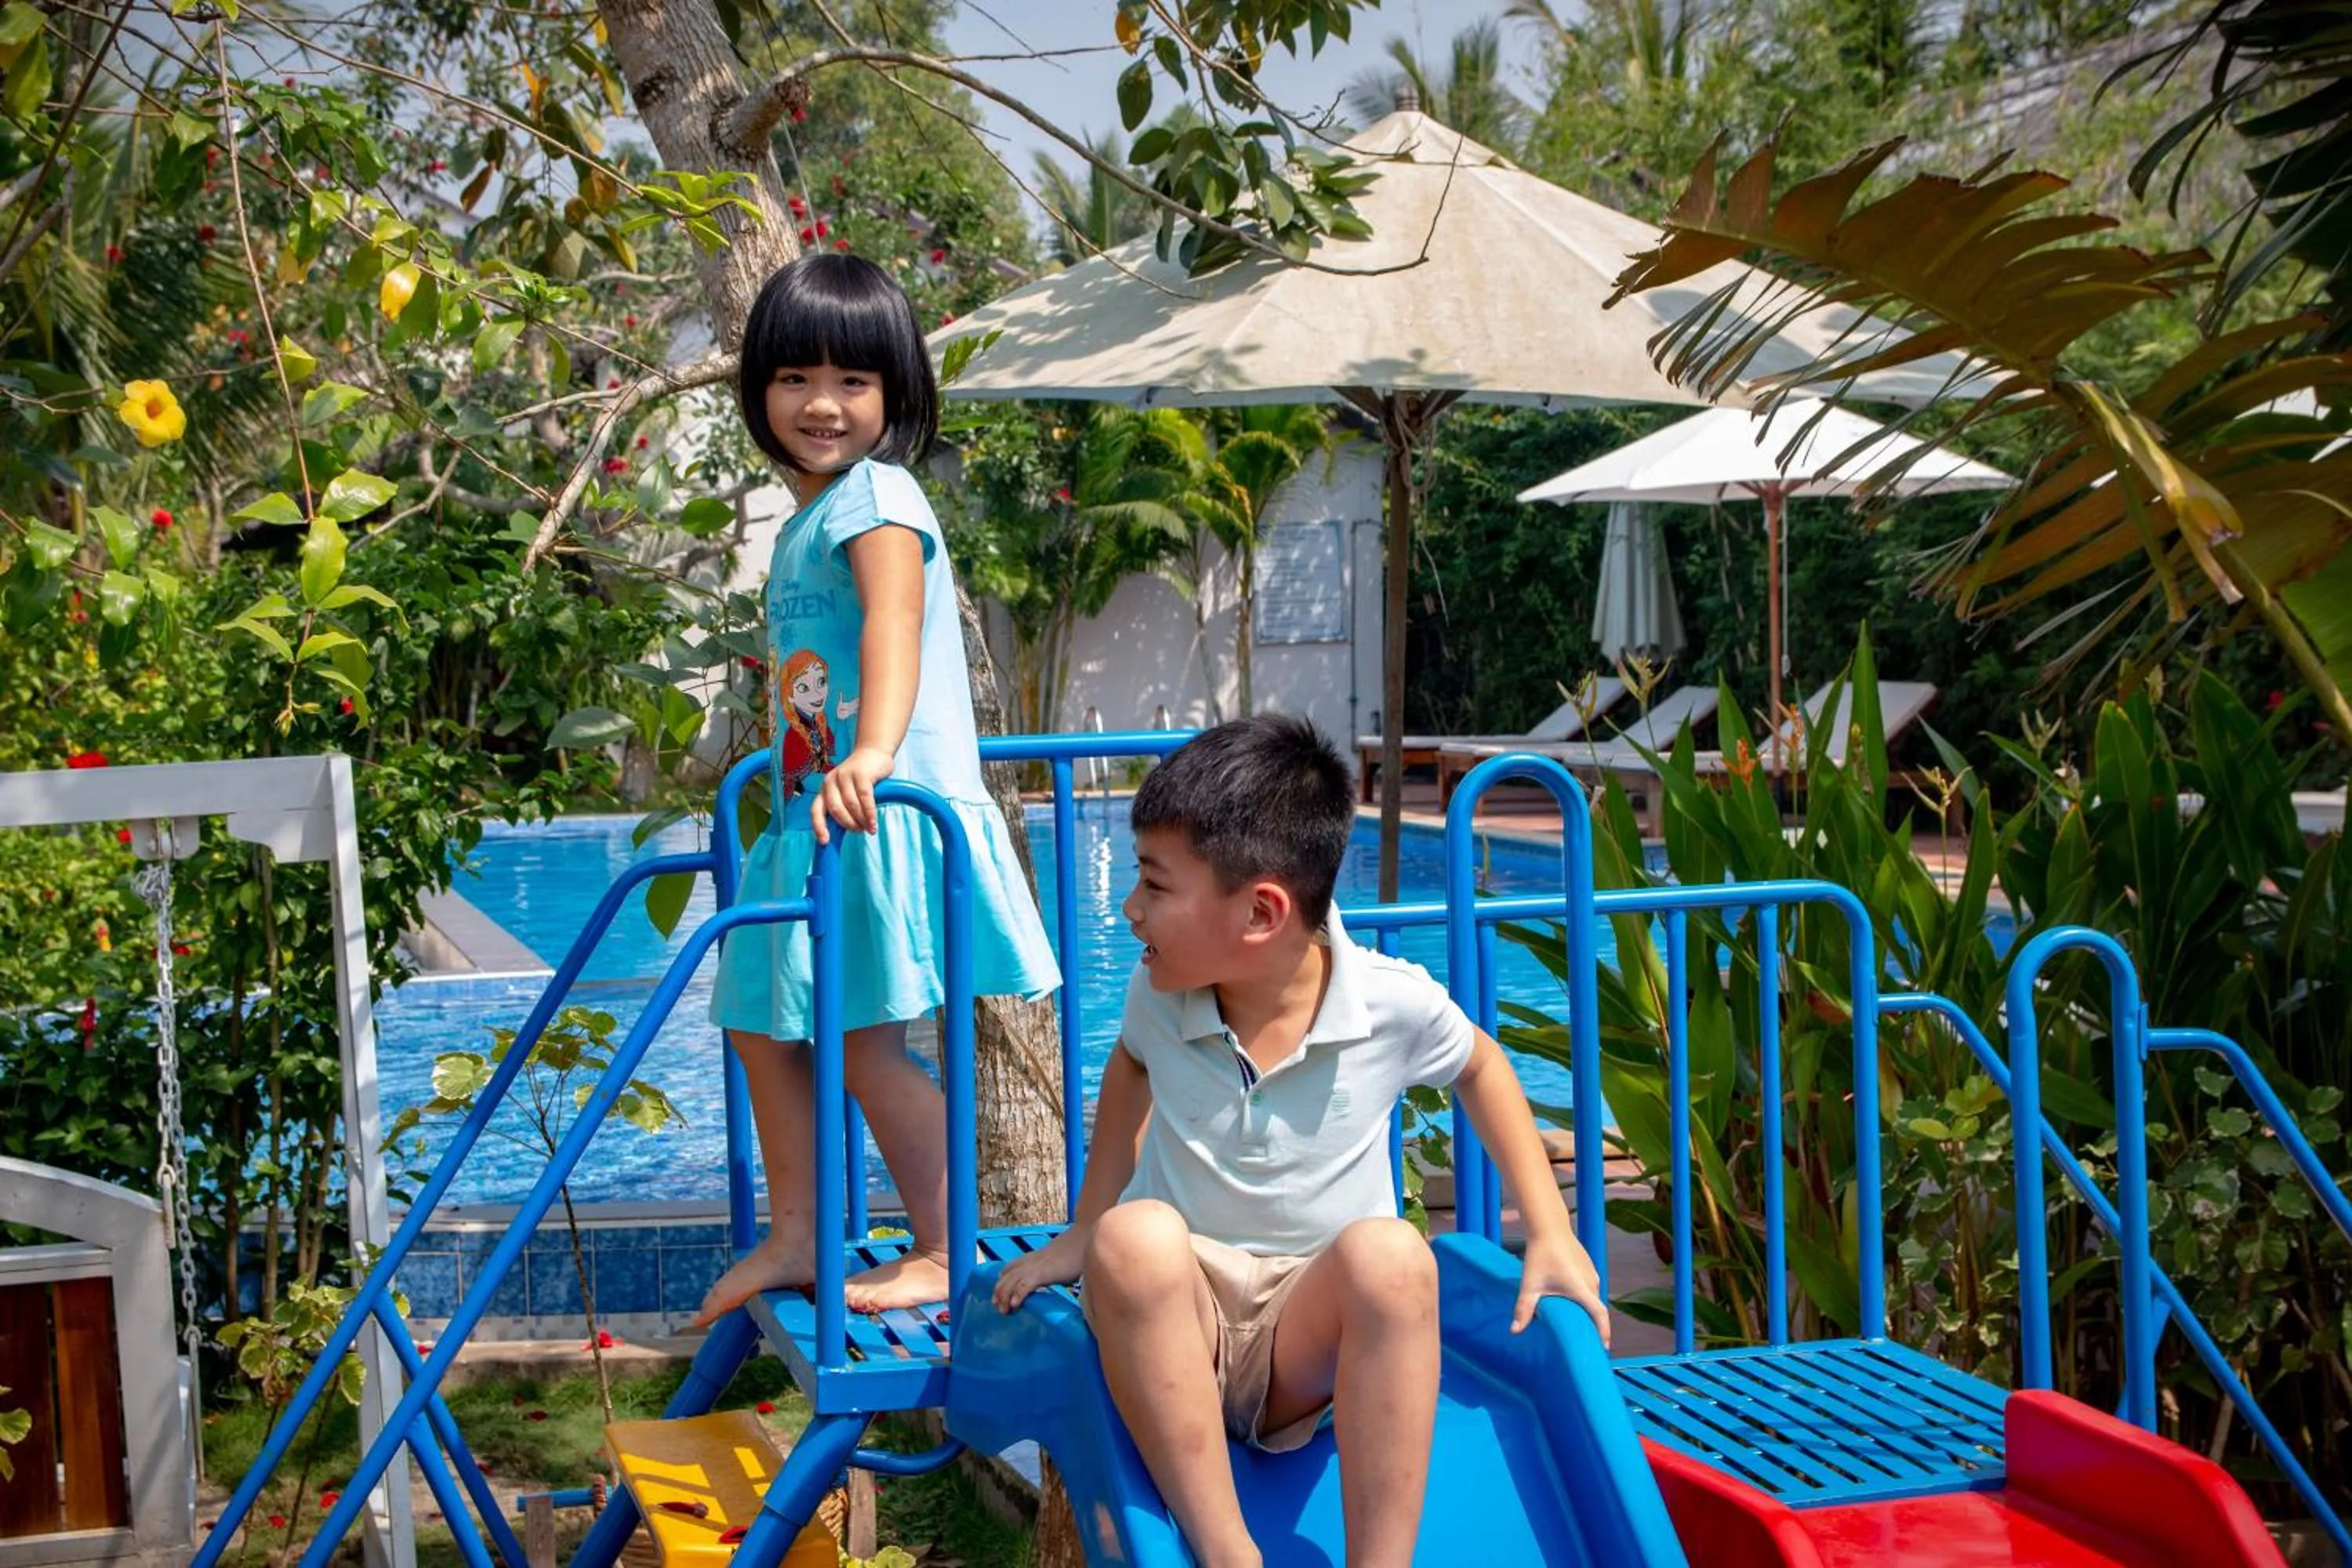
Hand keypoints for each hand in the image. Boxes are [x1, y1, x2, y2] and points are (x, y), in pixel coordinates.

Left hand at [812, 745, 893, 842]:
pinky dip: (869, 813)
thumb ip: (842, 805)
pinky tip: (873, 823)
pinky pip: (865, 798)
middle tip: (858, 831)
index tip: (825, 842)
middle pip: (835, 809)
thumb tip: (844, 830)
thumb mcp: (846, 790)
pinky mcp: (861, 774)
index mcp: (824, 789)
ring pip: (851, 805)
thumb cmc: (860, 777)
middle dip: (847, 824)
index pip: (816, 810)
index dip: (819, 827)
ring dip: (860, 821)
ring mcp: (845, 776)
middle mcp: (831, 782)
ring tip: (869, 828)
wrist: (873, 752)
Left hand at [992, 1230, 1085, 1313]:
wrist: (1085, 1238)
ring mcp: (1035, 1266)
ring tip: (1004, 1311)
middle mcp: (1031, 1261)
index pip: (1010, 1267)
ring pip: (1011, 1281)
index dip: (1002, 1281)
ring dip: (1004, 1296)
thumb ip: (1053, 1270)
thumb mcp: (1060, 1262)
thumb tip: (1056, 1279)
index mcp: (1034, 1257)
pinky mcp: (1043, 1272)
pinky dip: (1018, 1294)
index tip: (999, 1294)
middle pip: (1006, 1276)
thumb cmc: (1077, 1252)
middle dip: (999, 1292)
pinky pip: (1025, 1284)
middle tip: (998, 1307)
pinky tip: (1015, 1304)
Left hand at [1514, 1231, 1608, 1346]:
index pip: (1600, 1315)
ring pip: (1594, 1298)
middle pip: (1597, 1309)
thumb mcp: (1530, 1285)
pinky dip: (1586, 1299)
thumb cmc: (1540, 1256)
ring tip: (1581, 1325)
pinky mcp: (1589, 1267)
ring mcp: (1592, 1273)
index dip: (1604, 1332)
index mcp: (1582, 1289)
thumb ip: (1524, 1310)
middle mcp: (1592, 1282)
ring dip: (1589, 1311)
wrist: (1549, 1228)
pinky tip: (1575, 1304)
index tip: (1603, 1347)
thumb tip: (1514, 1331)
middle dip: (1594, 1326)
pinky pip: (1591, 1288)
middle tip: (1587, 1342)